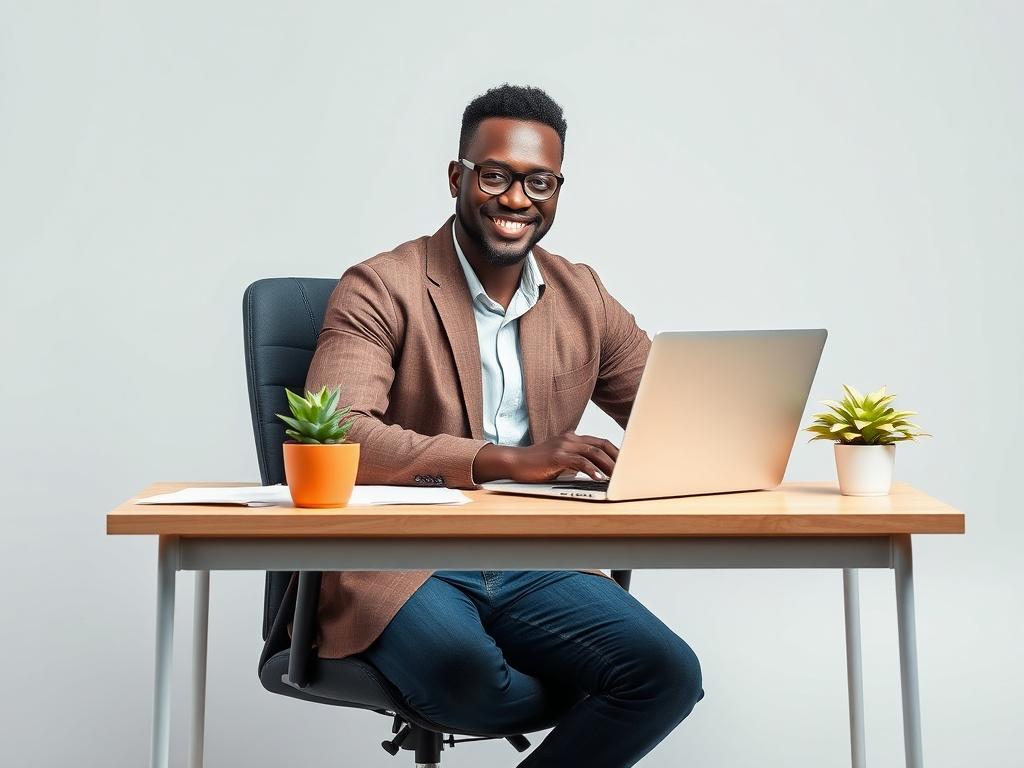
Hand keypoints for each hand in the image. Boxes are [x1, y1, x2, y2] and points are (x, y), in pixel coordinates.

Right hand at [473, 431, 618, 483]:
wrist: (514, 462)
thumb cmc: (537, 465)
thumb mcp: (561, 461)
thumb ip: (577, 462)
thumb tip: (597, 473)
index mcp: (573, 438)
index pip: (601, 442)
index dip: (616, 452)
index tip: (627, 464)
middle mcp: (570, 438)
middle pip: (601, 445)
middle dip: (617, 459)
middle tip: (628, 471)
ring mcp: (563, 445)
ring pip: (594, 453)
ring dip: (608, 466)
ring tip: (618, 477)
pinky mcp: (557, 456)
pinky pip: (579, 462)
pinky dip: (591, 470)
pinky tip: (598, 478)